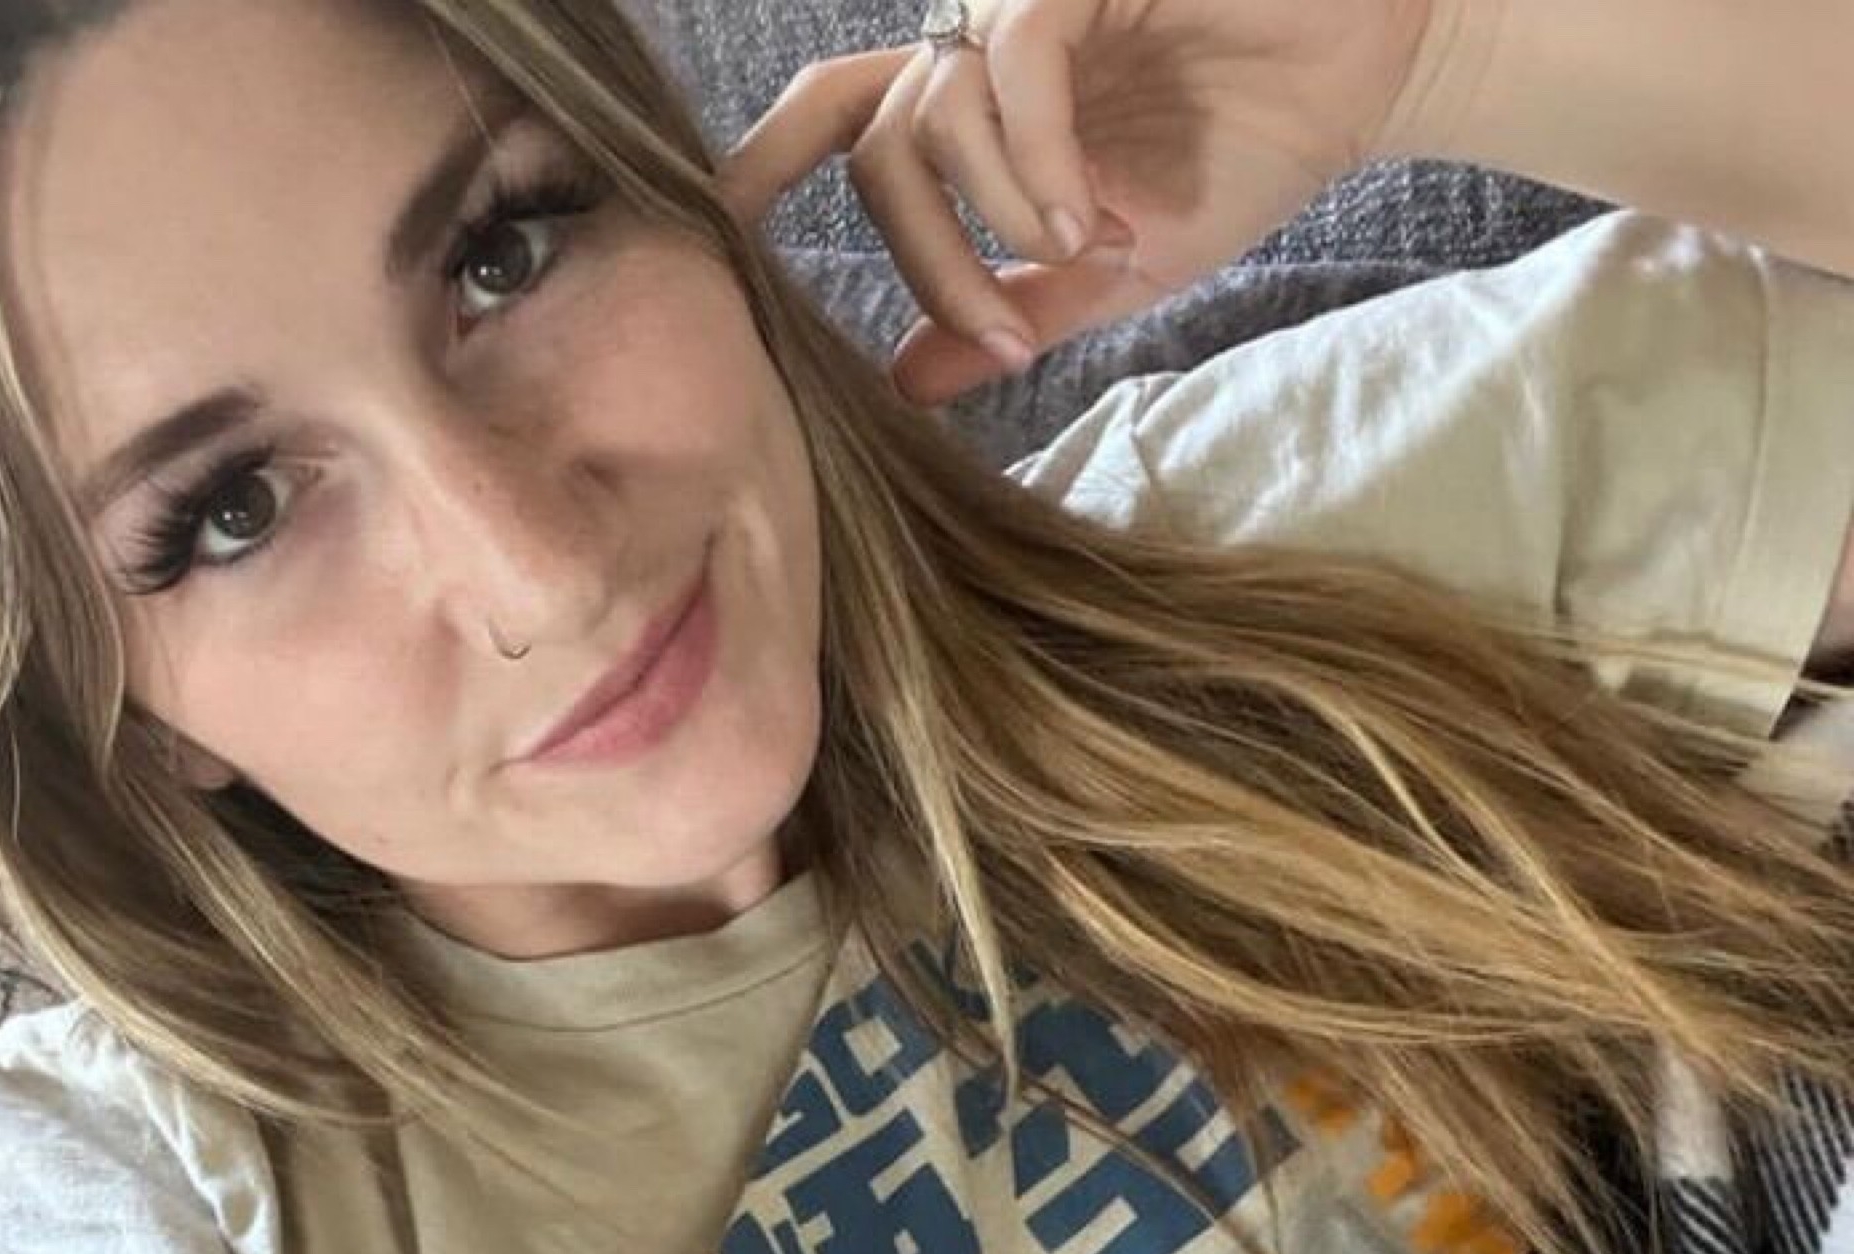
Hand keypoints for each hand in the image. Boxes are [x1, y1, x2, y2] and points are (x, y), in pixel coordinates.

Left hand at [716, 0, 1438, 406]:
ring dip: (991, 216)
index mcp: (974, 104)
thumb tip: (902, 384)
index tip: (711, 242)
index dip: (759, 173)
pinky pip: (1010, 57)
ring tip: (1084, 248)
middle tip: (1004, 340)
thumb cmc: (1244, 153)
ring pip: (932, 110)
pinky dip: (1033, 154)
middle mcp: (981, 41)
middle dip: (925, 262)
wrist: (1370, 80)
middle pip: (876, 148)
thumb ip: (1007, 309)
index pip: (835, 126)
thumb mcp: (1110, 267)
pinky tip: (1088, 209)